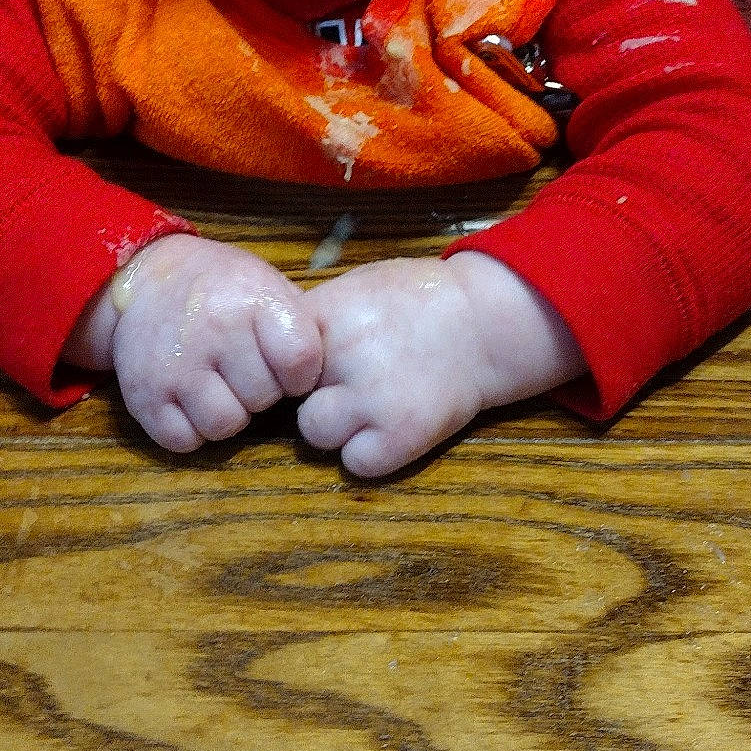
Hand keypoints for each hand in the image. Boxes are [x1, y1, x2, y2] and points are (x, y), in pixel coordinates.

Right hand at [65, 234, 321, 452]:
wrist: (145, 277)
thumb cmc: (221, 287)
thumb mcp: (266, 284)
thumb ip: (297, 327)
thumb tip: (330, 378)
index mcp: (255, 300)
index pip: (301, 362)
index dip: (300, 374)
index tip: (286, 365)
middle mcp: (215, 331)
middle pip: (264, 400)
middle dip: (259, 391)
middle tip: (240, 367)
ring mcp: (176, 366)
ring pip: (225, 426)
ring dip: (226, 414)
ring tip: (216, 384)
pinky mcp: (144, 395)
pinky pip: (183, 440)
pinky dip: (190, 429)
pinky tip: (189, 399)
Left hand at [297, 251, 583, 476]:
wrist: (484, 322)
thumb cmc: (417, 301)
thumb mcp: (356, 288)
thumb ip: (315, 320)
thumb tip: (266, 348)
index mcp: (328, 315)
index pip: (270, 354)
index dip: (286, 362)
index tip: (309, 362)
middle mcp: (344, 357)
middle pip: (286, 396)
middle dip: (311, 392)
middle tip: (347, 380)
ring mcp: (373, 399)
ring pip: (314, 433)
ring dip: (336, 424)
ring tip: (369, 403)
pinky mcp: (402, 436)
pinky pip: (356, 462)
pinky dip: (370, 451)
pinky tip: (388, 426)